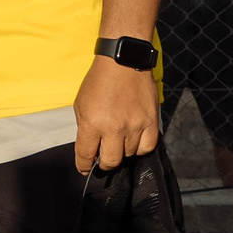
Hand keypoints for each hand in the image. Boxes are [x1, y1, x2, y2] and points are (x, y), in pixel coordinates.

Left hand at [73, 54, 159, 170]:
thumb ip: (85, 128)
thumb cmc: (98, 82)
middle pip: (111, 161)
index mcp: (92, 123)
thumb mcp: (80, 104)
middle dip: (104, 164)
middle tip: (103, 159)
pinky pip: (148, 147)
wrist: (123, 63)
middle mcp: (114, 128)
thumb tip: (90, 148)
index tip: (84, 169)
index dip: (84, 166)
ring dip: (122, 152)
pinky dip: (140, 148)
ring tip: (118, 142)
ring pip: (130, 154)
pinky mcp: (152, 122)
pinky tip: (134, 141)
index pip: (86, 155)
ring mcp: (135, 126)